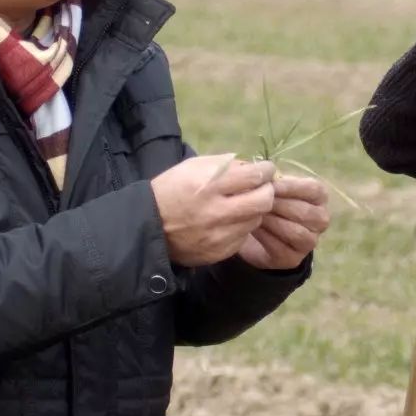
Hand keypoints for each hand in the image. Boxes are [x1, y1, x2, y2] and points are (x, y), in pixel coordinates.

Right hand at [151, 156, 275, 266]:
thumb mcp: (192, 167)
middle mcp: (216, 211)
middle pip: (263, 201)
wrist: (148, 227)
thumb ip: (224, 164)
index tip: (267, 169)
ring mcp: (219, 235)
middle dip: (268, 191)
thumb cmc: (171, 190)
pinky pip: (243, 236)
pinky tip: (228, 221)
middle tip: (262, 187)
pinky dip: (241, 226)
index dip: (266, 171)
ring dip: (254, 209)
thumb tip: (252, 166)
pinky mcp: (219, 252)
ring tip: (241, 204)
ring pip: (256, 219)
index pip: (253, 176)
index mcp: (208, 185)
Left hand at [238, 176, 329, 270]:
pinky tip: (252, 228)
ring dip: (272, 222)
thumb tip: (263, 174)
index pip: (313, 189)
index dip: (291, 187)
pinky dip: (264, 237)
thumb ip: (273, 180)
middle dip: (278, 205)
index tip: (269, 184)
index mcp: (319, 196)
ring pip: (295, 231)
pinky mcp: (294, 258)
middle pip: (304, 212)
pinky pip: (281, 247)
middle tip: (255, 200)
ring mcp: (311, 241)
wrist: (260, 233)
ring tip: (253, 214)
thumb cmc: (269, 201)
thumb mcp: (273, 186)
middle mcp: (321, 219)